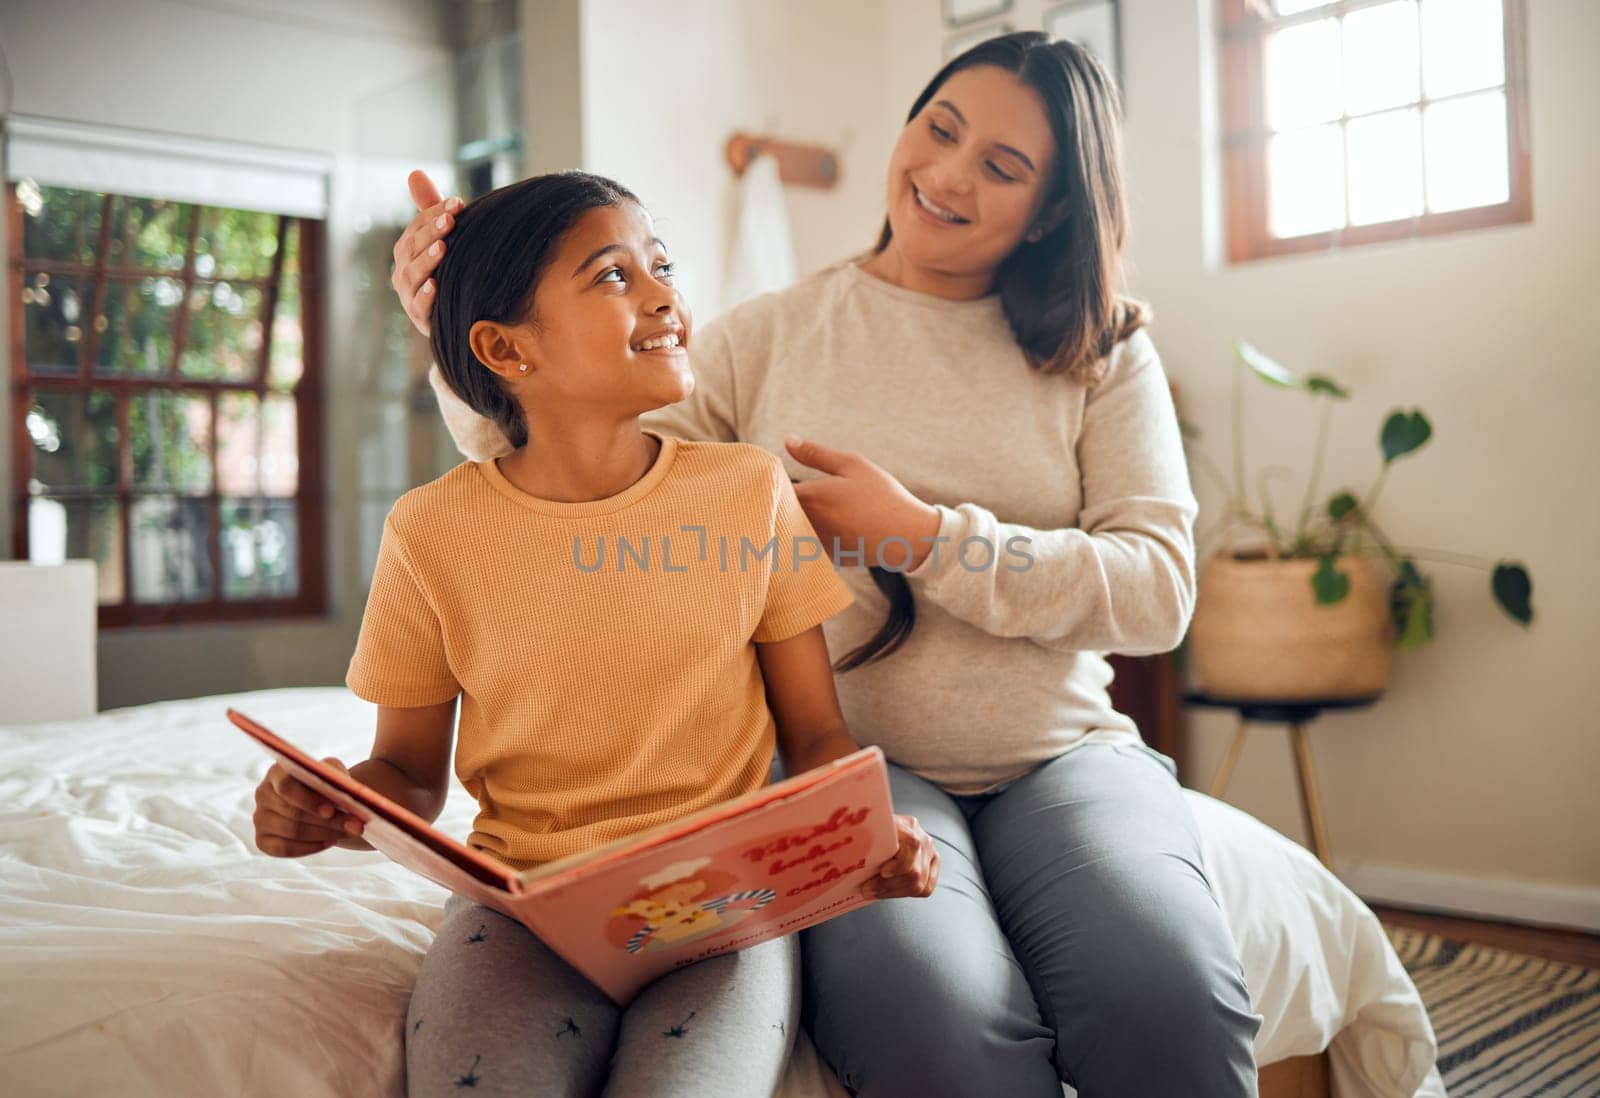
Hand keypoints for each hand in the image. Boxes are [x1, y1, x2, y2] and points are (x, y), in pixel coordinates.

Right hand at [252, 757, 368, 856]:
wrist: (317, 800)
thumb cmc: (326, 783)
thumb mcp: (333, 772)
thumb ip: (336, 778)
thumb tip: (346, 797)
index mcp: (277, 772)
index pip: (286, 787)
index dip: (308, 801)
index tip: (332, 810)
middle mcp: (263, 794)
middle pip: (294, 813)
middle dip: (328, 821)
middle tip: (356, 826)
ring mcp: (260, 818)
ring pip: (292, 831)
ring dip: (325, 834)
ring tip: (350, 832)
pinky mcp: (262, 840)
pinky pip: (284, 849)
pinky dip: (310, 847)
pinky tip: (330, 841)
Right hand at [390, 170, 463, 338]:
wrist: (457, 317)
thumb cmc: (448, 271)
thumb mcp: (442, 239)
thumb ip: (430, 210)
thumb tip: (414, 172)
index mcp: (407, 251)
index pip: (417, 228)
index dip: (434, 214)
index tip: (458, 203)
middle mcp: (403, 272)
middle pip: (412, 249)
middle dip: (431, 233)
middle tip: (451, 220)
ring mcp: (409, 296)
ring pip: (413, 275)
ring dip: (427, 260)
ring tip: (443, 248)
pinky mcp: (420, 319)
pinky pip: (420, 307)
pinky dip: (425, 296)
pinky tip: (435, 286)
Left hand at [784, 435, 941, 570]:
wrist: (908, 537)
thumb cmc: (882, 496)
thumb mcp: (851, 465)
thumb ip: (815, 453)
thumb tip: (787, 440)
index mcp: (809, 498)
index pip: (774, 489)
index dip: (775, 481)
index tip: (783, 475)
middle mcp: (806, 524)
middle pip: (779, 511)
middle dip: (782, 501)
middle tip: (804, 492)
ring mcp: (815, 544)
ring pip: (793, 529)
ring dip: (796, 520)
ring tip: (827, 510)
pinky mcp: (826, 558)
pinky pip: (810, 544)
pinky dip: (814, 535)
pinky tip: (836, 527)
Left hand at [861, 814, 938, 899]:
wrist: (881, 826)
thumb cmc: (871, 830)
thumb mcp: (867, 832)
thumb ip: (865, 843)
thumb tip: (849, 864)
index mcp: (906, 825)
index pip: (912, 845)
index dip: (899, 864)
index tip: (882, 873)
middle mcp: (922, 837)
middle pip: (914, 871)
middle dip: (888, 885)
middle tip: (868, 889)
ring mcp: (929, 851)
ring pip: (919, 883)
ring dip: (894, 892)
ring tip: (875, 891)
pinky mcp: (933, 864)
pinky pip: (926, 888)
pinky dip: (906, 893)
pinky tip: (890, 890)